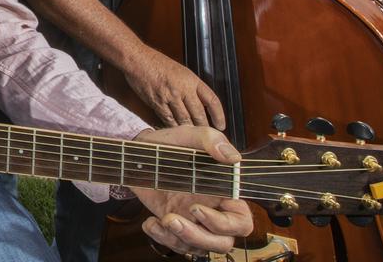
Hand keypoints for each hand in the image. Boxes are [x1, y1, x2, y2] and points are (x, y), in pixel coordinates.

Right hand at [124, 50, 225, 129]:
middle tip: (207, 135)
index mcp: (191, 80)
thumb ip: (190, 87)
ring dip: (189, 129)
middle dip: (204, 126)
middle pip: (199, 114)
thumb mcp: (180, 71)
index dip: (219, 115)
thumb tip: (198, 103)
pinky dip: (173, 127)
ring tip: (193, 136)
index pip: (212, 100)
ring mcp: (169, 97)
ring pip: (184, 120)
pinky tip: (176, 132)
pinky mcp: (157, 103)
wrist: (137, 60)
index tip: (221, 124)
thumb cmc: (156, 63)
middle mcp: (182, 89)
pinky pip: (168, 120)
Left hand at [131, 126, 252, 256]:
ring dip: (180, 240)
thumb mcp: (191, 136)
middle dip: (200, 237)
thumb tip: (232, 157)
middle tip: (174, 219)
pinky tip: (150, 223)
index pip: (241, 221)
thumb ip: (212, 141)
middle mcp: (213, 210)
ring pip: (200, 247)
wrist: (140, 153)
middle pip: (223, 242)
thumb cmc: (172, 143)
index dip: (226, 223)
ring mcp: (194, 221)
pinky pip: (176, 245)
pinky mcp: (174, 226)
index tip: (197, 208)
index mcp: (225, 193)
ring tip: (163, 220)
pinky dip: (163, 239)